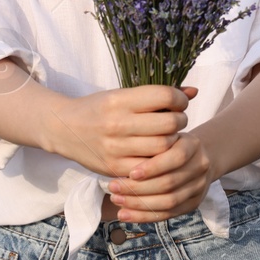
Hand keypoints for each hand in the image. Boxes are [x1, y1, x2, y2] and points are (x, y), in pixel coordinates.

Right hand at [46, 85, 197, 178]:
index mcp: (120, 100)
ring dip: (172, 142)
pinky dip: (158, 161)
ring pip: (163, 147)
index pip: (165, 97)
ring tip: (166, 136)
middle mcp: (117, 123)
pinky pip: (149, 168)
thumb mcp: (123, 94)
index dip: (180, 100)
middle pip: (169, 125)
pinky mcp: (114, 168)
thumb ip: (158, 94)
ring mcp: (115, 148)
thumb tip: (194, 91)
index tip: (179, 103)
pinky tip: (156, 154)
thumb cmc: (99, 108)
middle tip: (176, 121)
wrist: (64, 129)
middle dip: (180, 121)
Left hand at [106, 131, 216, 221]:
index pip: (176, 157)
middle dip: (139, 188)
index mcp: (193, 145)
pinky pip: (167, 214)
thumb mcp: (164, 136)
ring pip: (169, 202)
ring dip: (139, 204)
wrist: (196, 156)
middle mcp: (200, 167)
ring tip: (116, 200)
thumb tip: (121, 158)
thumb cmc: (170, 143)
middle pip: (170, 183)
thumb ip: (150, 143)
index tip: (130, 172)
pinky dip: (144, 216)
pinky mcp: (193, 204)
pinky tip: (125, 214)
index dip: (153, 167)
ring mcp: (199, 187)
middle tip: (113, 187)